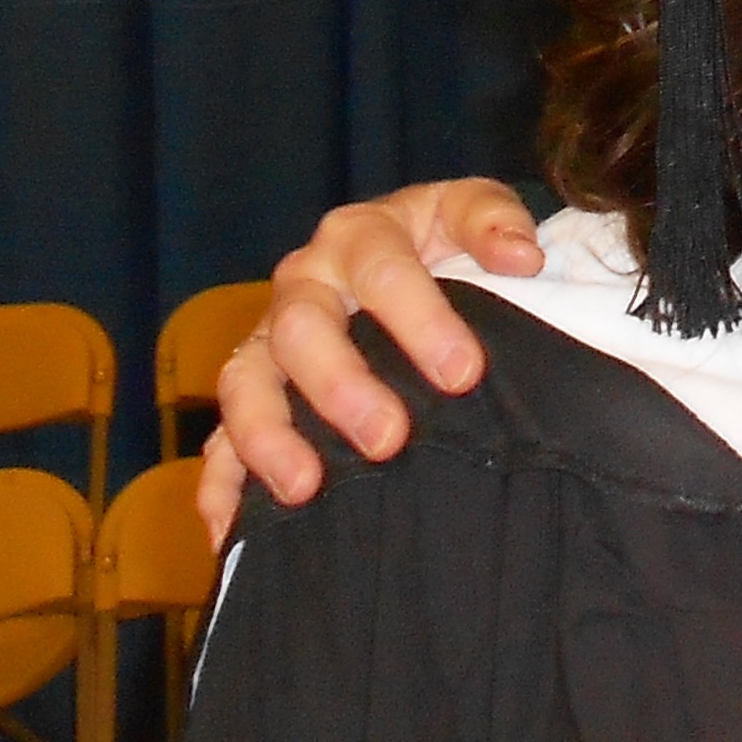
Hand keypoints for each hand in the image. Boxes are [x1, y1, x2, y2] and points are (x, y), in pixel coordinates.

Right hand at [197, 178, 544, 543]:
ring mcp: (267, 340)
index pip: (383, 271)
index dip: (421, 320)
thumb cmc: (440, 241)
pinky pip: (219, 440)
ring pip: (244, 382)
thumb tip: (522, 257)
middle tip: (389, 438)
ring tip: (304, 486)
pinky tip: (229, 531)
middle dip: (341, 385)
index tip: (463, 373)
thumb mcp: (467, 210)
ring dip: (268, 435)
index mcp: (358, 236)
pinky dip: (220, 485)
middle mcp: (303, 284)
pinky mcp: (252, 394)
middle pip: (301, 328)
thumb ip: (495, 221)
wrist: (403, 254)